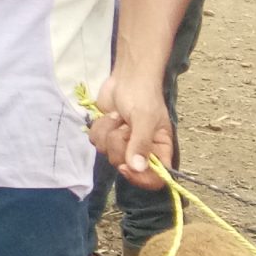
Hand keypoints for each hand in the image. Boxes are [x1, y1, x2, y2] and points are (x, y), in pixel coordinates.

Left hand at [89, 62, 173, 187]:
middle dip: (118, 144)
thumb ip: (141, 143)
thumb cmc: (143, 96)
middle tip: (125, 126)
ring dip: (108, 132)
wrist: (127, 77)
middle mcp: (141, 151)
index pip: (155, 179)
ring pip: (106, 153)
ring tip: (118, 116)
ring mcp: (122, 144)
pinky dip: (99, 127)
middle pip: (124, 166)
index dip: (140, 178)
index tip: (126, 167)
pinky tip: (108, 115)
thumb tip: (136, 168)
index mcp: (159, 151)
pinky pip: (95, 141)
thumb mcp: (146, 119)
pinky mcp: (106, 135)